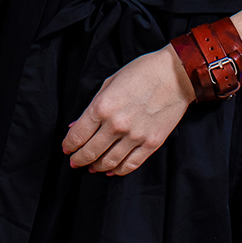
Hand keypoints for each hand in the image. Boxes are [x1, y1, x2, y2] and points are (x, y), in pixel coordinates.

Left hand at [62, 46, 195, 176]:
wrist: (175, 75)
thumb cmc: (141, 72)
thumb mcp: (110, 82)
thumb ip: (93, 106)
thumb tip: (77, 126)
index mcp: (102, 106)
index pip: (78, 135)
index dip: (69, 145)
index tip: (66, 149)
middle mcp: (116, 125)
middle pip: (91, 151)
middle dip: (79, 159)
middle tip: (75, 162)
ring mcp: (135, 136)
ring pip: (109, 162)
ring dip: (97, 167)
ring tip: (91, 168)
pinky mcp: (151, 143)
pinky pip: (131, 164)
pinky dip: (119, 170)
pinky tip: (112, 170)